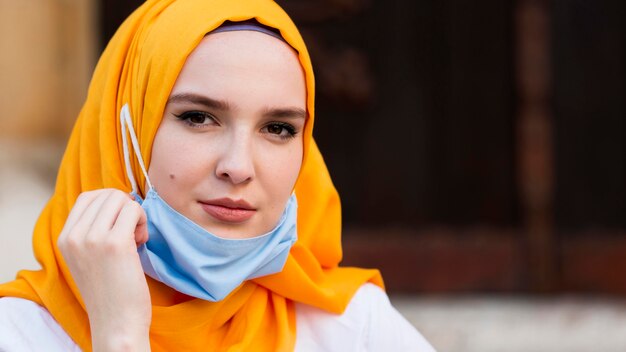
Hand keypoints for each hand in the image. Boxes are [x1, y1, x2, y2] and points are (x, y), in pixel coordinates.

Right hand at [58, 189, 150, 350]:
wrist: (116, 322)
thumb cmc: (110, 290)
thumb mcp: (89, 256)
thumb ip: (93, 229)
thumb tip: (119, 198)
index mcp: (64, 238)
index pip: (88, 197)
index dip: (112, 204)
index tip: (120, 226)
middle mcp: (74, 236)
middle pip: (108, 195)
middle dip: (126, 210)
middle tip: (131, 235)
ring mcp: (92, 238)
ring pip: (122, 200)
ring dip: (136, 216)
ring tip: (135, 240)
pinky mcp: (115, 243)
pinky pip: (134, 210)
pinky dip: (143, 222)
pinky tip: (141, 244)